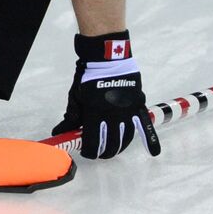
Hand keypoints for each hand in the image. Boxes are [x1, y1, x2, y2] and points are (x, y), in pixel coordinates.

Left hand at [52, 31, 160, 159]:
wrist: (108, 60)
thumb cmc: (88, 79)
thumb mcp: (76, 98)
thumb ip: (71, 118)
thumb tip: (59, 133)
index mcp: (95, 114)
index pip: (93, 142)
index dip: (89, 152)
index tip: (86, 152)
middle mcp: (113, 116)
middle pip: (110, 144)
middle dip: (103, 152)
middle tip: (98, 153)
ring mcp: (128, 112)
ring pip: (125, 138)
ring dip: (118, 148)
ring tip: (111, 150)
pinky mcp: (138, 106)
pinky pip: (145, 125)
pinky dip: (150, 139)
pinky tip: (153, 151)